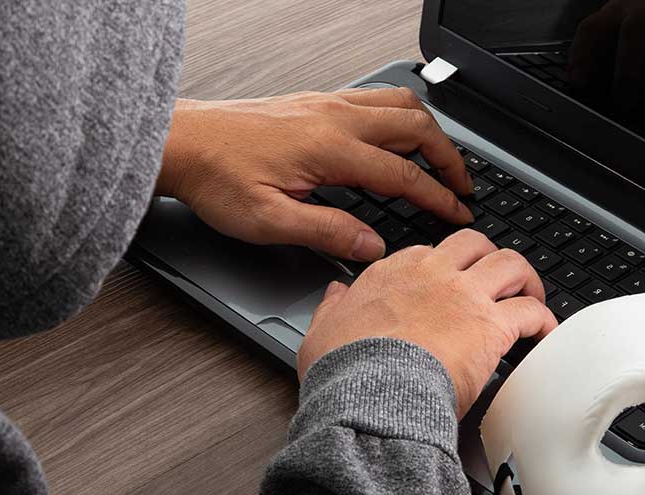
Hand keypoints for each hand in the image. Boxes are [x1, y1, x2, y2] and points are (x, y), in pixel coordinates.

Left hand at [156, 89, 473, 261]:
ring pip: (398, 104)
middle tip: (463, 186)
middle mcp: (335, 117)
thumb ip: (328, 233)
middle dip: (448, 158)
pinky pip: (375, 98)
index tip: (458, 213)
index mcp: (331, 148)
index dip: (438, 197)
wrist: (180, 141)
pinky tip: (397, 135)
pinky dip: (401, 116)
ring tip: (441, 159)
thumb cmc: (215, 177)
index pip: (403, 173)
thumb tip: (373, 247)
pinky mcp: (314, 101)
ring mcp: (326, 103)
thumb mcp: (269, 221)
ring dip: (428, 131)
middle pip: (415, 127)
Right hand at [298, 230, 557, 415]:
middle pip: (474, 244)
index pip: (428, 254)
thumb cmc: (346, 371)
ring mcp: (465, 296)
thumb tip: (335, 294)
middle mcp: (432, 275)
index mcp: (392, 274)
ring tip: (531, 297)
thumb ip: (332, 308)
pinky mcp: (492, 325)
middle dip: (490, 258)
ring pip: (510, 264)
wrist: (371, 395)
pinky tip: (545, 332)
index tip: (451, 283)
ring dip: (525, 279)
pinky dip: (544, 320)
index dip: (445, 267)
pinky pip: (532, 311)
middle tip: (499, 280)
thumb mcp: (321, 332)